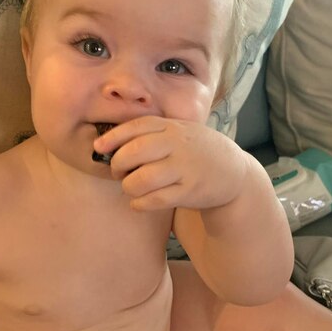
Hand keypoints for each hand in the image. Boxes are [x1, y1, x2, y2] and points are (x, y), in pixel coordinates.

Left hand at [93, 116, 247, 210]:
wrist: (233, 171)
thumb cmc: (195, 150)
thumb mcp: (179, 132)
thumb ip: (152, 133)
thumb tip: (109, 141)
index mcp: (172, 127)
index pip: (137, 127)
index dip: (113, 137)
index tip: (99, 147)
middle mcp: (178, 145)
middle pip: (134, 153)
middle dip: (118, 165)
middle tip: (118, 172)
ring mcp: (184, 169)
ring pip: (141, 180)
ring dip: (128, 187)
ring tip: (131, 187)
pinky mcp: (189, 192)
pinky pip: (155, 200)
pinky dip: (140, 203)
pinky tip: (139, 202)